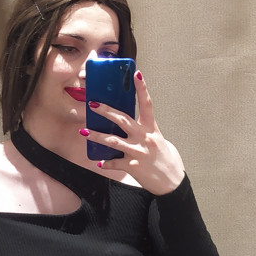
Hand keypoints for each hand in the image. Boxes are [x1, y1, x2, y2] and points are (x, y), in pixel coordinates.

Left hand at [83, 71, 185, 195]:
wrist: (172, 182)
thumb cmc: (166, 159)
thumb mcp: (158, 140)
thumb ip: (145, 132)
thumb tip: (129, 126)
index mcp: (152, 129)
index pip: (147, 104)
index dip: (142, 88)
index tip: (136, 73)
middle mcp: (144, 138)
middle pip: (123, 119)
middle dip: (106, 111)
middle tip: (93, 104)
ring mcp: (138, 152)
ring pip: (113, 141)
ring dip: (97, 135)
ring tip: (83, 132)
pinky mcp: (133, 166)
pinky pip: (115, 163)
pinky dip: (106, 163)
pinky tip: (99, 162)